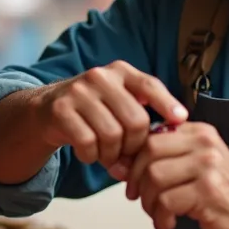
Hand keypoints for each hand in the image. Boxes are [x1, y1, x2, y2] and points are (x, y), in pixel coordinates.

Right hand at [36, 60, 187, 168]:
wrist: (47, 109)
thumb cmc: (93, 111)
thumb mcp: (118, 102)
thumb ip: (141, 115)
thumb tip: (165, 145)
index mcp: (120, 72)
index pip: (149, 85)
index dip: (167, 104)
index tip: (181, 120)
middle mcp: (100, 77)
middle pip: (135, 120)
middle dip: (135, 145)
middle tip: (128, 155)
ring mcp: (79, 92)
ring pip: (112, 135)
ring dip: (112, 155)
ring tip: (107, 156)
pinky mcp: (61, 110)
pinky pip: (88, 143)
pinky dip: (91, 156)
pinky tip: (89, 153)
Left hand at [120, 122, 228, 228]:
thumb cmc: (221, 194)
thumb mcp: (193, 166)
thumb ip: (160, 160)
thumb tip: (116, 165)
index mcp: (197, 132)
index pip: (150, 135)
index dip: (132, 158)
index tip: (129, 178)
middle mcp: (203, 144)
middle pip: (148, 153)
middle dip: (136, 180)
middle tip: (139, 198)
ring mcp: (207, 166)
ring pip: (154, 177)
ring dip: (148, 202)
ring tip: (158, 214)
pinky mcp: (208, 192)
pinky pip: (167, 201)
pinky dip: (160, 217)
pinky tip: (168, 224)